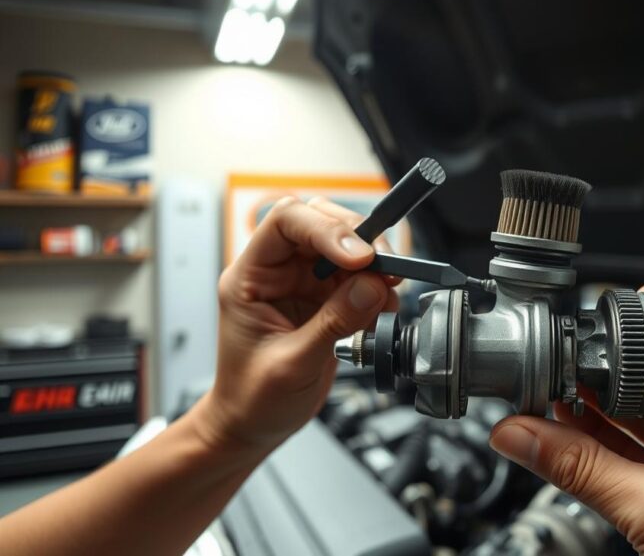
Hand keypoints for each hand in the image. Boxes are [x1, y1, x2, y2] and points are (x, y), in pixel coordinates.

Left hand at [195, 196, 398, 453]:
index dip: (326, 230)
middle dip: (358, 239)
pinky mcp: (324, 298)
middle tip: (385, 266)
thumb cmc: (251, 399)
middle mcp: (276, 272)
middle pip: (319, 223)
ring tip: (388, 290)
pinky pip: (357, 277)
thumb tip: (371, 288)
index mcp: (249, 278)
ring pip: (343, 247)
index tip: (360, 257)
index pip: (286, 222)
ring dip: (372, 264)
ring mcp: (301, 283)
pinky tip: (381, 308)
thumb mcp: (292, 364)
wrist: (252, 425)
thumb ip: (333, 323)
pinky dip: (377, 287)